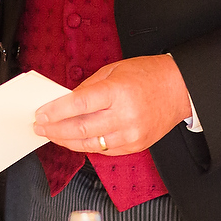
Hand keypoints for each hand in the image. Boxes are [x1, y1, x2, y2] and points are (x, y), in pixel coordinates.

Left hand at [33, 55, 191, 155]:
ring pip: (89, 144)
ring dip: (66, 141)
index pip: (79, 105)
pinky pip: (104, 150)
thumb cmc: (148, 75)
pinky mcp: (135, 145)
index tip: (40, 114)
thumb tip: (65, 101)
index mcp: (118, 92)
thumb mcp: (114, 70)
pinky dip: (86, 145)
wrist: (180, 89)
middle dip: (54, 129)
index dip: (55, 111)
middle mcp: (124, 115)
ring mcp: (131, 134)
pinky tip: (75, 139)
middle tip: (40, 126)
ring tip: (52, 134)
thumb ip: (88, 87)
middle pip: (80, 129)